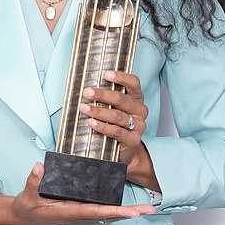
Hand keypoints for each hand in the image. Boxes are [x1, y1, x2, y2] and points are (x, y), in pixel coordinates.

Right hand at [0, 162, 154, 224]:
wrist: (23, 217)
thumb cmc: (27, 208)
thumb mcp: (27, 195)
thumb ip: (33, 180)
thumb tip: (39, 166)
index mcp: (70, 212)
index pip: (97, 211)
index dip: (116, 212)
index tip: (133, 212)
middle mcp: (79, 214)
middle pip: (109, 215)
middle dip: (130, 213)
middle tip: (150, 208)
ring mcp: (80, 213)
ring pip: (108, 214)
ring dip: (126, 211)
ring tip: (145, 207)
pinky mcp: (79, 209)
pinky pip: (101, 210)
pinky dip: (115, 209)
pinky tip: (126, 206)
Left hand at [80, 69, 160, 189]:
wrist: (124, 150)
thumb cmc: (115, 124)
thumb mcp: (113, 108)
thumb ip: (106, 97)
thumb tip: (86, 86)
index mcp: (136, 99)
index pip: (133, 83)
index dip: (121, 77)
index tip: (105, 74)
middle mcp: (140, 111)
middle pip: (122, 99)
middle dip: (102, 94)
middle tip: (86, 92)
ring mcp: (138, 126)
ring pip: (117, 115)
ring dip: (99, 111)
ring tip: (84, 108)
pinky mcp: (133, 140)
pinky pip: (116, 131)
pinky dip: (102, 126)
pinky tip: (91, 123)